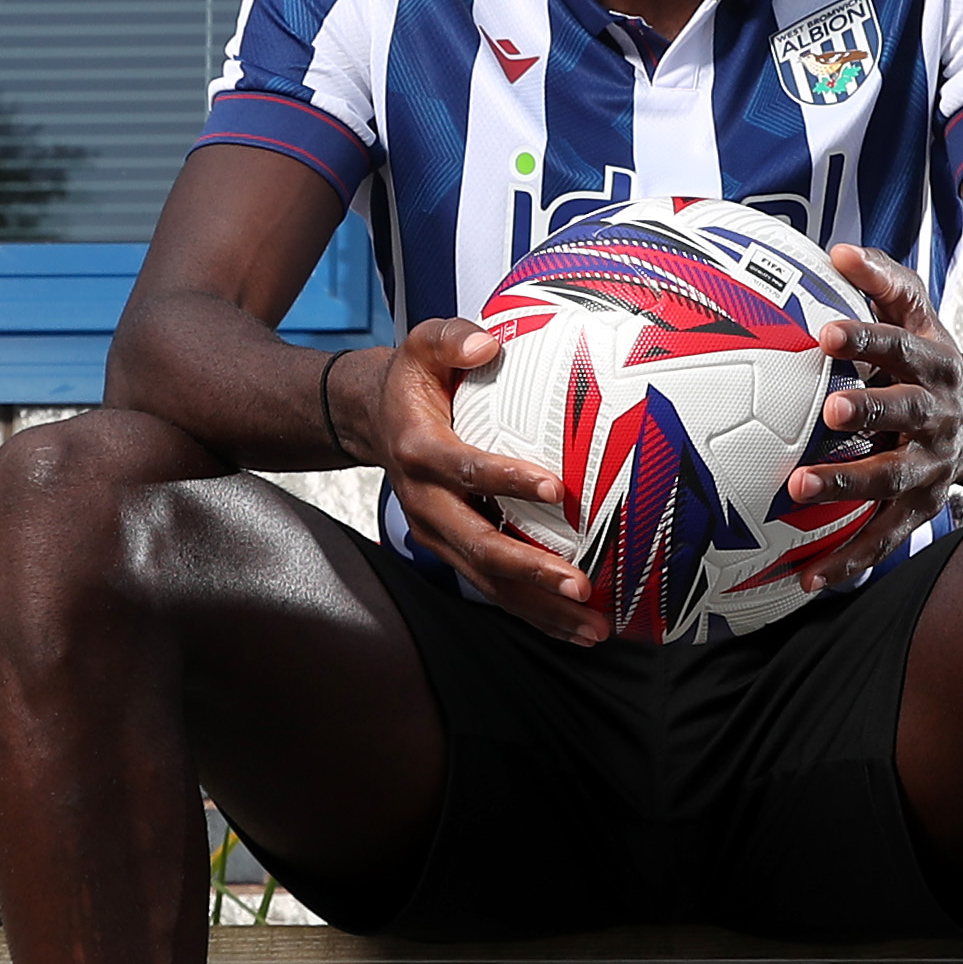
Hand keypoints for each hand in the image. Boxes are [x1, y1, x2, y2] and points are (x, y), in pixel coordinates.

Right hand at [337, 320, 602, 643]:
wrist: (372, 419)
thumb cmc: (414, 380)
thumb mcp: (423, 344)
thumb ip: (451, 337)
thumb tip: (486, 344)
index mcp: (419, 451)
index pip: (465, 470)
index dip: (508, 481)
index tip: (557, 490)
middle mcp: (424, 502)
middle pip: (477, 545)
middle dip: (529, 569)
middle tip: (578, 584)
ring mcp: (435, 533)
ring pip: (486, 579)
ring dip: (538, 606)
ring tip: (590, 626)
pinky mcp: (449, 549)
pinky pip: (491, 586)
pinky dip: (533, 610)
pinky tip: (574, 624)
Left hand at [793, 244, 962, 583]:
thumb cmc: (934, 359)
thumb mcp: (921, 314)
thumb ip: (883, 280)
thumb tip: (837, 251)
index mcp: (933, 365)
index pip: (900, 346)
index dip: (866, 339)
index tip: (826, 331)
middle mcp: (937, 418)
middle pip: (904, 413)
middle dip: (869, 411)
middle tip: (829, 409)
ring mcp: (931, 467)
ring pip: (893, 480)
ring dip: (849, 485)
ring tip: (800, 489)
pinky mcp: (922, 507)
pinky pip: (885, 537)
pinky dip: (851, 560)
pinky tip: (810, 578)